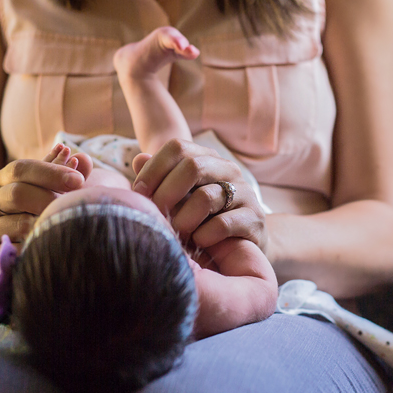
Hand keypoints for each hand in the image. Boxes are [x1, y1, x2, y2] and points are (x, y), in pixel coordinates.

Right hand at [0, 148, 85, 281]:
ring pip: (21, 224)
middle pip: (18, 193)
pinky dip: (36, 250)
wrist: (7, 262)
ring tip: (65, 231)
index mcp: (0, 180)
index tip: (78, 180)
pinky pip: (16, 252)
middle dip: (49, 199)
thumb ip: (61, 177)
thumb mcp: (46, 195)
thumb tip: (81, 157)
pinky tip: (49, 251)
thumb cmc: (33, 220)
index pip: (21, 168)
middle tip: (73, 207)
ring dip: (46, 227)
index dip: (51, 172)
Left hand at [130, 139, 267, 253]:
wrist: (244, 245)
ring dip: (183, 219)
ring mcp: (244, 192)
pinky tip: (198, 242)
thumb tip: (138, 159)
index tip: (139, 193)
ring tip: (176, 233)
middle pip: (192, 165)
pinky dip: (204, 235)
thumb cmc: (203, 218)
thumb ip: (159, 179)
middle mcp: (228, 170)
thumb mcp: (179, 197)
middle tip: (155, 215)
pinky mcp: (254, 218)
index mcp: (208, 158)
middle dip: (166, 192)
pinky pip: (223, 224)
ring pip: (206, 197)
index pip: (177, 147)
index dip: (153, 168)